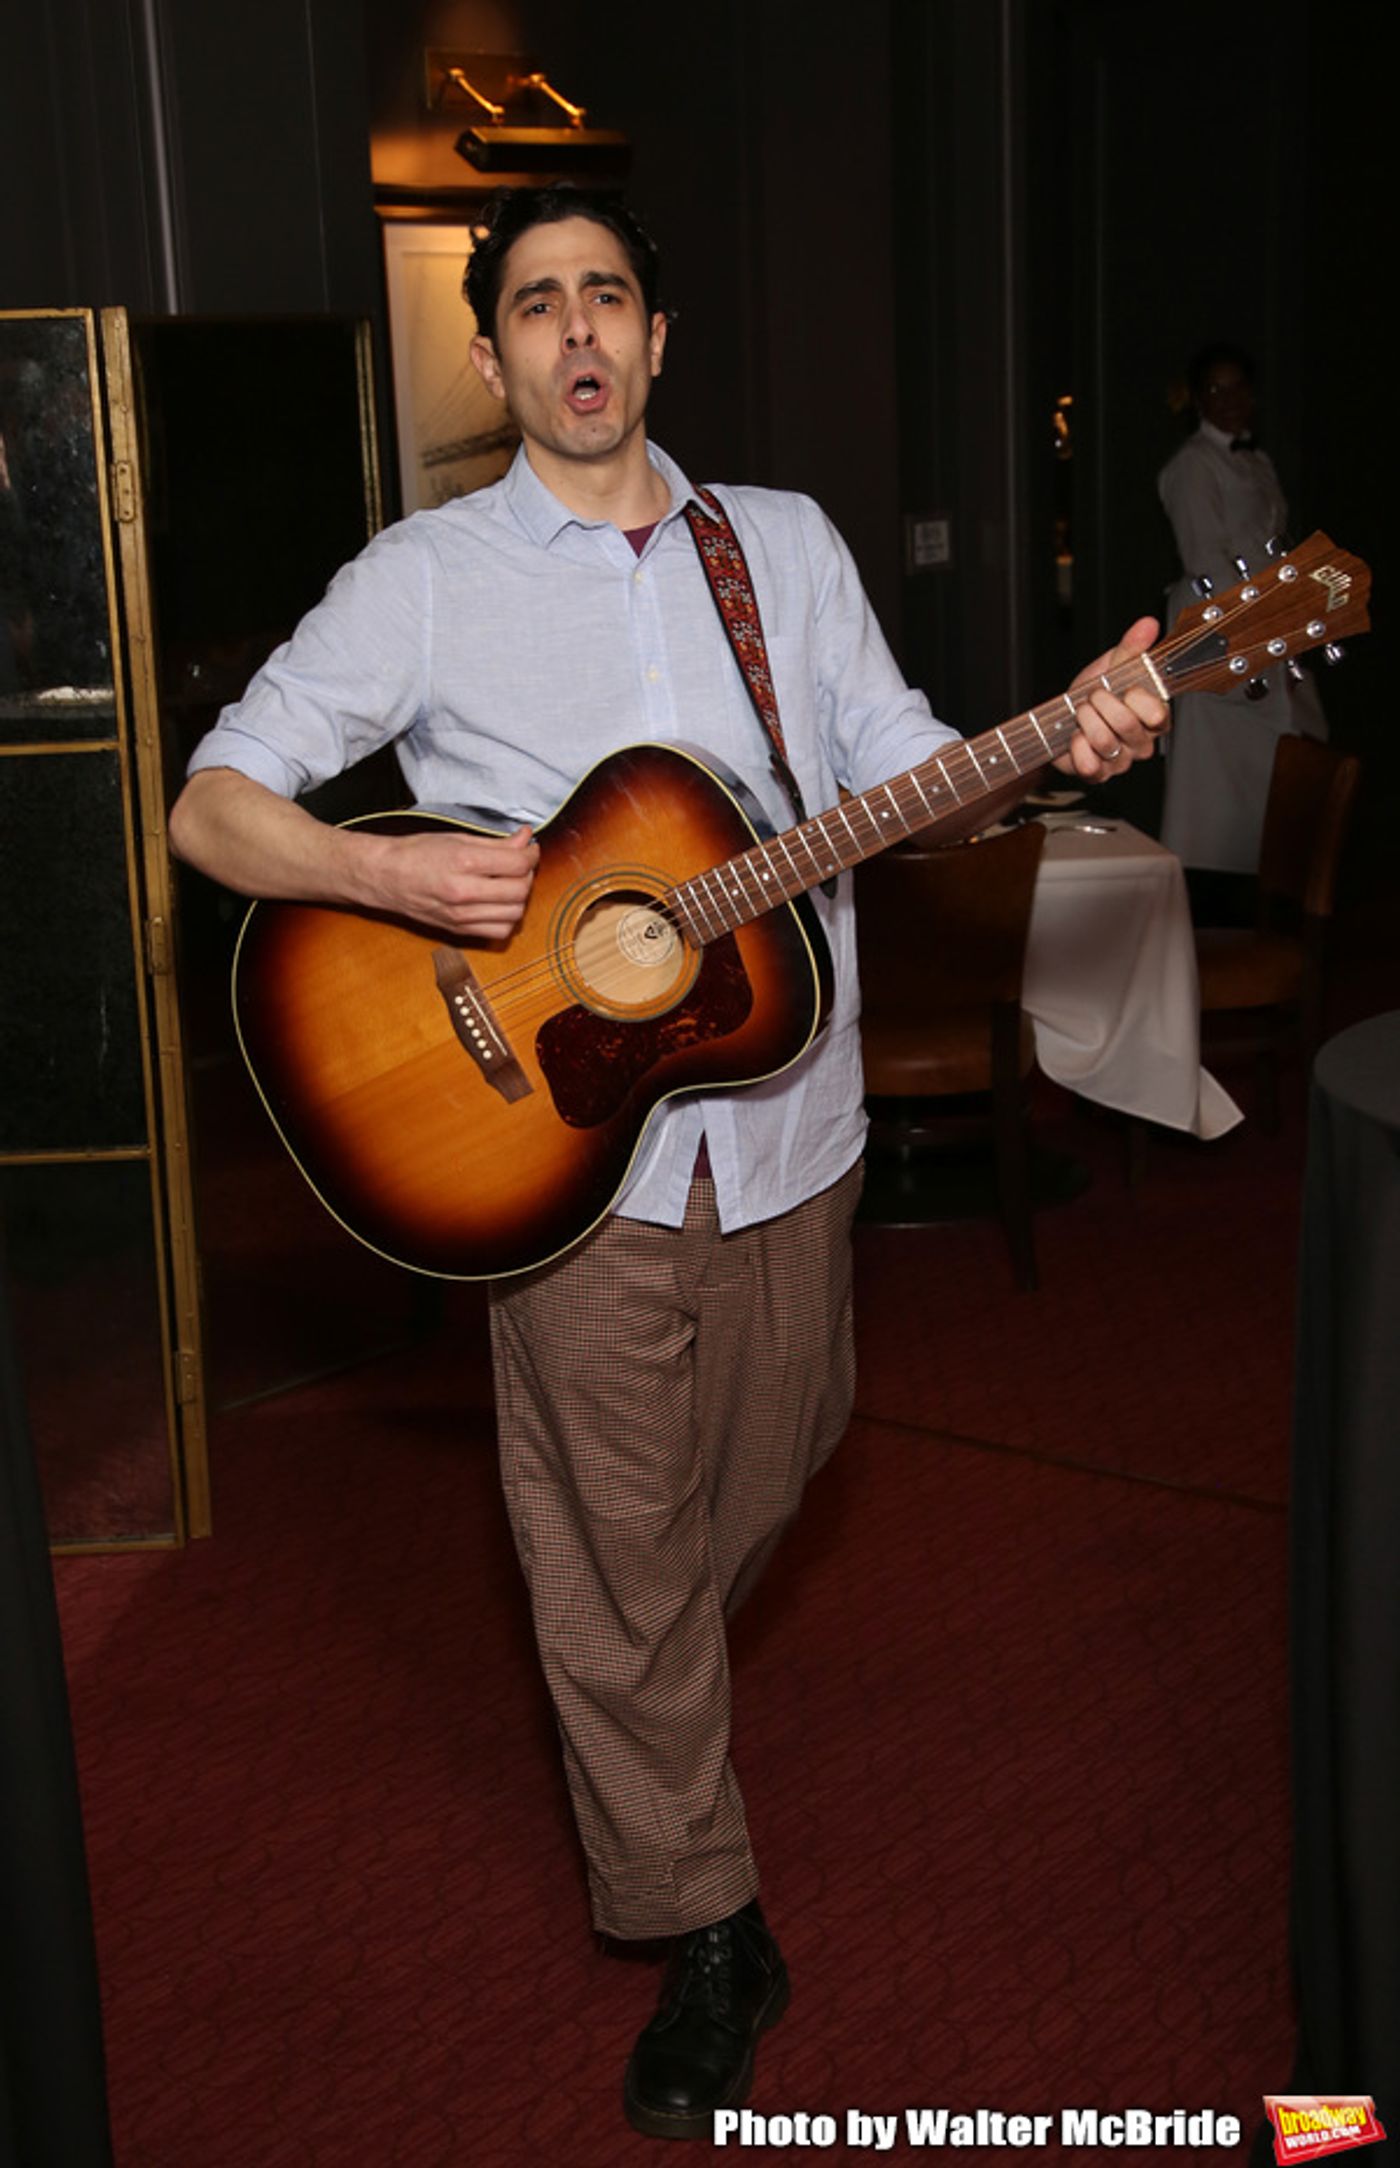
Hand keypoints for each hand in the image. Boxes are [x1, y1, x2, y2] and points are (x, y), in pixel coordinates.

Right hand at [361, 823, 538, 939]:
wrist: (385, 877)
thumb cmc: (416, 853)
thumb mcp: (457, 838)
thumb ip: (496, 843)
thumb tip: (525, 838)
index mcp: (462, 862)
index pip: (517, 864)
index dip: (531, 854)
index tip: (528, 848)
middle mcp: (463, 892)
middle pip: (520, 890)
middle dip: (527, 874)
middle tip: (520, 863)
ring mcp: (461, 916)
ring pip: (515, 914)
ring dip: (520, 897)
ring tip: (509, 883)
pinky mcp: (459, 930)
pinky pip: (499, 932)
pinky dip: (507, 918)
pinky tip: (499, 903)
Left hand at [1054, 617, 1169, 781]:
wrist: (1063, 717)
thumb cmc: (1093, 694)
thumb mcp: (1112, 666)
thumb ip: (1132, 647)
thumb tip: (1147, 625)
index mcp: (1153, 716)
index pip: (1158, 714)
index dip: (1137, 698)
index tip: (1125, 687)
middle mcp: (1141, 742)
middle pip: (1126, 724)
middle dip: (1101, 703)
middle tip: (1093, 696)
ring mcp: (1121, 761)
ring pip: (1105, 742)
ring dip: (1085, 721)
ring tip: (1081, 713)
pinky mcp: (1099, 774)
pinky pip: (1090, 766)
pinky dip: (1077, 748)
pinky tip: (1076, 737)